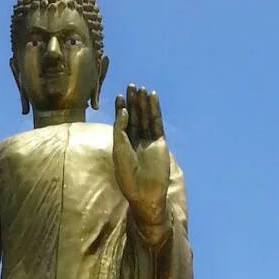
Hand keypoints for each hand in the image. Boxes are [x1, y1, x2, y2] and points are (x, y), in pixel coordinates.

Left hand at [113, 85, 170, 242]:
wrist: (145, 192)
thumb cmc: (127, 175)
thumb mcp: (119, 150)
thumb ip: (120, 129)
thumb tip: (124, 110)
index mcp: (123, 145)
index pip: (122, 123)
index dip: (121, 109)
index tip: (119, 96)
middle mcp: (136, 141)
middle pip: (135, 117)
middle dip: (133, 102)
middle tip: (131, 86)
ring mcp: (148, 141)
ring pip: (146, 118)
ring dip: (143, 103)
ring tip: (140, 88)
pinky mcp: (159, 142)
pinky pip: (156, 123)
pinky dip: (154, 110)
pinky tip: (152, 97)